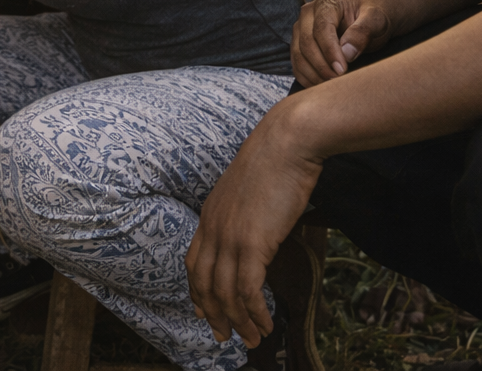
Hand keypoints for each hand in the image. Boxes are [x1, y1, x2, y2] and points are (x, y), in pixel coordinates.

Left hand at [186, 98, 324, 347]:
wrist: (286, 142)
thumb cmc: (275, 160)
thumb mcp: (249, 190)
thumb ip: (245, 212)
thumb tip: (257, 229)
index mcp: (209, 215)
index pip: (194, 261)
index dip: (197, 290)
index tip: (202, 311)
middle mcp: (213, 228)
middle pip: (203, 283)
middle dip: (213, 314)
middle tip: (224, 337)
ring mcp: (230, 237)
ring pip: (225, 292)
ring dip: (238, 321)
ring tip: (252, 339)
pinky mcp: (252, 243)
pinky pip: (248, 289)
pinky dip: (255, 312)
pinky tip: (266, 324)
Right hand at [291, 0, 395, 86]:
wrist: (367, 23)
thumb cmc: (372, 20)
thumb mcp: (375, 21)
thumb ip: (362, 32)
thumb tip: (346, 52)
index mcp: (326, 3)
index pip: (322, 29)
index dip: (330, 51)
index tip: (342, 70)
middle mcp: (307, 14)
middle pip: (306, 43)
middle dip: (322, 66)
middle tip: (338, 80)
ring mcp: (300, 30)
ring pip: (298, 55)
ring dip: (314, 74)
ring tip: (332, 85)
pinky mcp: (298, 45)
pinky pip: (296, 65)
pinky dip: (307, 78)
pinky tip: (322, 86)